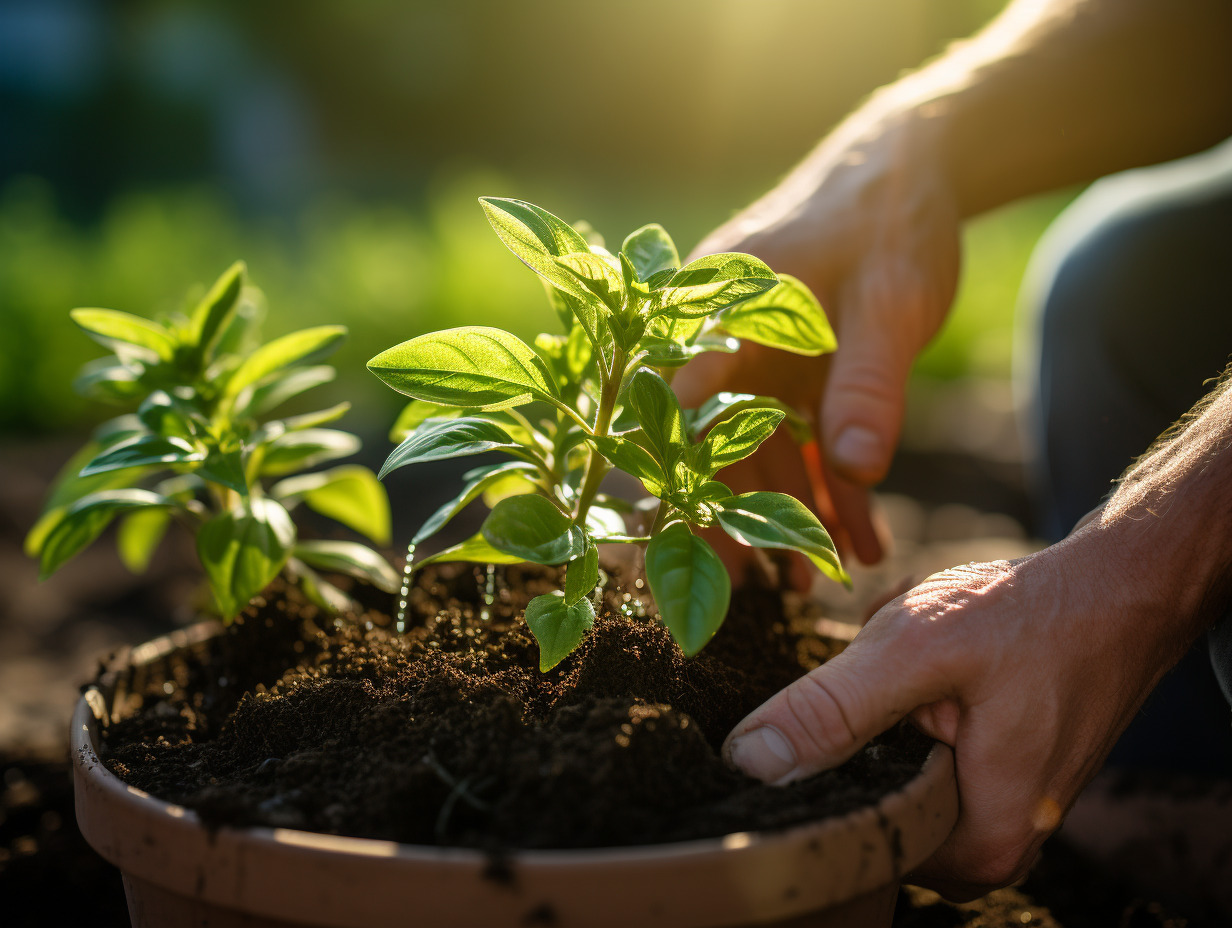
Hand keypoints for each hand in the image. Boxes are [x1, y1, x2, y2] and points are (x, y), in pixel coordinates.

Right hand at [677, 111, 961, 565]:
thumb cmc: (891, 220)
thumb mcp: (888, 304)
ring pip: (764, 451)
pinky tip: (864, 536)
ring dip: (797, 513)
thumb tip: (857, 473)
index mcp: (717, 310)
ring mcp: (759, 356)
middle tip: (777, 588)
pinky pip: (806, 439)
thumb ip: (868, 387)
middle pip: (716, 443)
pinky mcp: (795, 369)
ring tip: (829, 577)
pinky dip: (833, 485)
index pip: (683, 412)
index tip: (711, 553)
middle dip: (747, 518)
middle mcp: (725, 337)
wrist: (915, 167)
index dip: (690, 487)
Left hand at [721, 525, 1193, 899]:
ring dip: (891, 711)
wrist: (1122, 588)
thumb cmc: (1030, 616)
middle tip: (890, 679)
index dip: (815, 785)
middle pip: (876, 807)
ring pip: (898, 772)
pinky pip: (927, 752)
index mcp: (980, 846)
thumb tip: (751, 762)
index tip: (809, 728)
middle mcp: (997, 847)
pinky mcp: (1001, 778)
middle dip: (864, 735)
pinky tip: (937, 663)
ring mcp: (1003, 814)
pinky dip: (916, 703)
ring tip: (927, 667)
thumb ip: (833, 709)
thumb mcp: (917, 647)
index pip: (857, 847)